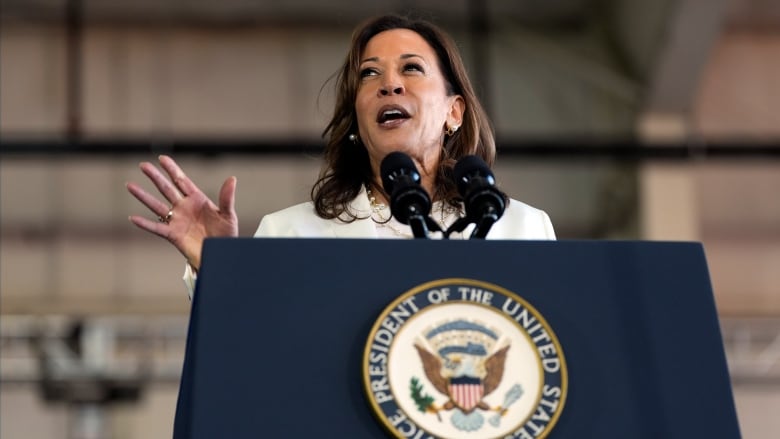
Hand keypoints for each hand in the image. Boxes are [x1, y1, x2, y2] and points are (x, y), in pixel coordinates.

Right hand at [126, 155, 237, 270]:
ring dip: (143, 196)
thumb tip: (232, 179)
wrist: (220, 255)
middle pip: (167, 189)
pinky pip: (156, 228)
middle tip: (143, 165)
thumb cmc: (226, 235)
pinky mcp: (173, 235)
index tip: (161, 158)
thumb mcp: (228, 215)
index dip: (172, 169)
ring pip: (157, 205)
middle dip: (155, 177)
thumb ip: (226, 197)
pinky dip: (145, 223)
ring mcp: (177, 221)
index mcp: (197, 200)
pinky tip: (133, 218)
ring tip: (130, 185)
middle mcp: (184, 208)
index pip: (182, 181)